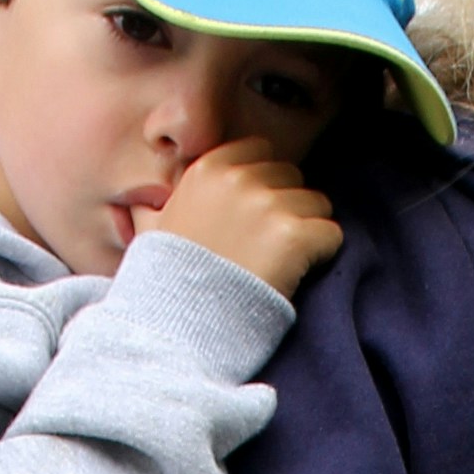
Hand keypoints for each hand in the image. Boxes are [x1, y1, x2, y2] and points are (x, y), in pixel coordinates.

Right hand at [155, 137, 341, 298]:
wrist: (181, 323)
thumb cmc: (167, 279)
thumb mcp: (151, 232)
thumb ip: (155, 207)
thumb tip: (142, 202)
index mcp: (207, 170)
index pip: (259, 151)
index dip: (263, 183)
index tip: (253, 216)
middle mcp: (239, 179)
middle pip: (292, 175)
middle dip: (287, 204)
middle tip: (267, 243)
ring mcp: (268, 205)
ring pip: (317, 204)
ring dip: (307, 230)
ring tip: (280, 262)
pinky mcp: (295, 235)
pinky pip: (332, 234)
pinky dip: (322, 254)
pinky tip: (296, 273)